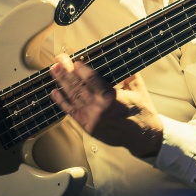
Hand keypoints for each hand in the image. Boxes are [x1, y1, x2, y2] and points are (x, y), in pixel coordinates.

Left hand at [49, 55, 163, 158]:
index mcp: (112, 98)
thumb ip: (127, 75)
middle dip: (66, 73)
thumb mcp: (138, 89)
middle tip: (58, 61)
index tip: (75, 61)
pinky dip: (62, 102)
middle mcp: (99, 109)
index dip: (81, 70)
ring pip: (73, 98)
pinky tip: (55, 92)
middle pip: (78, 87)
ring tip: (54, 71)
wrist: (142, 136)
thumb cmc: (142, 112)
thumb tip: (119, 60)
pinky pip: (71, 112)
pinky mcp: (88, 127)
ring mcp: (91, 119)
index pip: (92, 80)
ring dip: (62, 83)